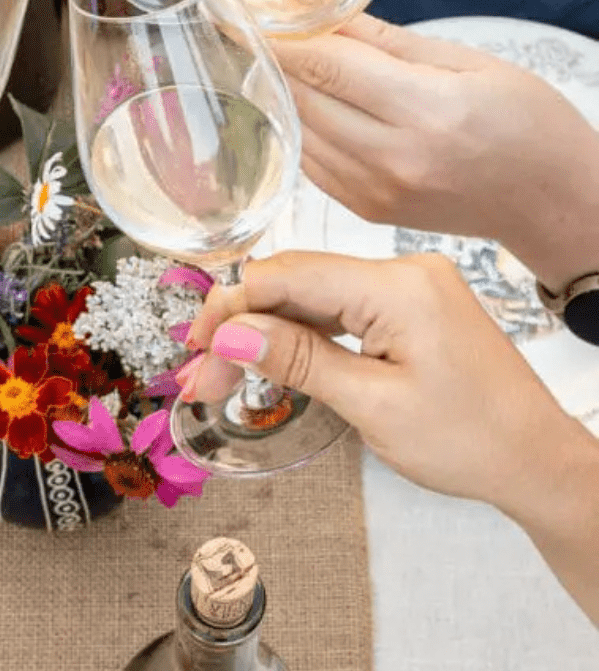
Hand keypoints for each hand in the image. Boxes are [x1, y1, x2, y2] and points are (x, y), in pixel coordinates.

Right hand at [182, 250, 586, 513]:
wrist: (539, 462)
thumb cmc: (471, 443)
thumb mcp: (374, 407)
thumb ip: (298, 360)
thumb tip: (229, 334)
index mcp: (398, 285)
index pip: (290, 274)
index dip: (231, 305)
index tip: (193, 348)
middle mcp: (404, 269)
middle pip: (297, 283)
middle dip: (241, 326)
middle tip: (198, 377)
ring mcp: (410, 284)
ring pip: (315, 295)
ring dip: (266, 332)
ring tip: (221, 374)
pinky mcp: (412, 305)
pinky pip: (342, 307)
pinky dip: (303, 334)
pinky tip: (272, 357)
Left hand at [271, 14, 598, 291]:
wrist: (552, 202)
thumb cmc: (528, 124)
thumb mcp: (471, 62)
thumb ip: (390, 42)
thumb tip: (327, 15)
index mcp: (425, 111)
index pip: (326, 65)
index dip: (280, 36)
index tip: (249, 13)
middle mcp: (393, 158)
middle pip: (304, 97)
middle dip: (275, 58)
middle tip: (256, 28)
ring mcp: (376, 192)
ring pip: (300, 130)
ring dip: (282, 93)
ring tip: (274, 58)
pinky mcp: (368, 210)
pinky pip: (312, 162)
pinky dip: (301, 127)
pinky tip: (305, 101)